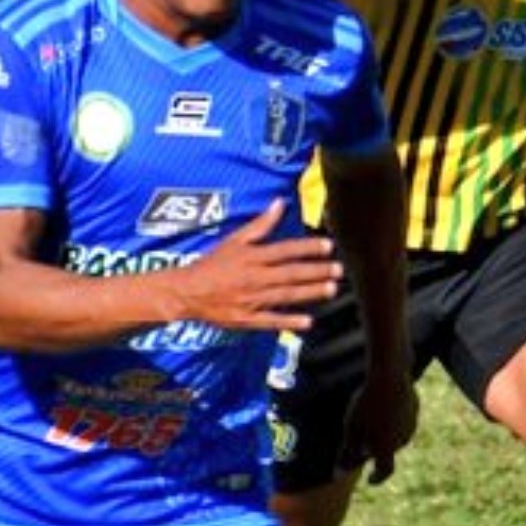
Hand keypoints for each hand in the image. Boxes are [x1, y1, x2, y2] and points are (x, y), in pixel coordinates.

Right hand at [171, 206, 342, 332]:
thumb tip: (279, 203)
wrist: (187, 292)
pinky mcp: (247, 319)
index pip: (285, 250)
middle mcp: (254, 277)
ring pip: (285, 295)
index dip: (308, 248)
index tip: (328, 246)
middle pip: (290, 273)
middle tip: (338, 270)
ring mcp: (251, 299)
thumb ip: (260, 224)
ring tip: (331, 289)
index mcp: (252, 257)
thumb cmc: (213, 264)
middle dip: (316, 271)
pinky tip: (307, 322)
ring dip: (310, 292)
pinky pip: (271, 321)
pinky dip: (288, 322)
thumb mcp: (234, 240)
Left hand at [344, 366, 418, 483]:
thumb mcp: (351, 430)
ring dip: (385, 433)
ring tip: (370, 420)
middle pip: (388, 450)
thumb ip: (346, 454)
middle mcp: (403, 440)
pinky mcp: (414, 406)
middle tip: (361, 443)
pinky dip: (391, 417)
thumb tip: (338, 475)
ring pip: (396, 434)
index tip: (370, 479)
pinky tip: (381, 404)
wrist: (390, 375)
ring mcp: (411, 422)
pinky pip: (401, 417)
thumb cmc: (366, 405)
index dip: (378, 477)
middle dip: (376, 450)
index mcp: (388, 448)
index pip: (385, 470)